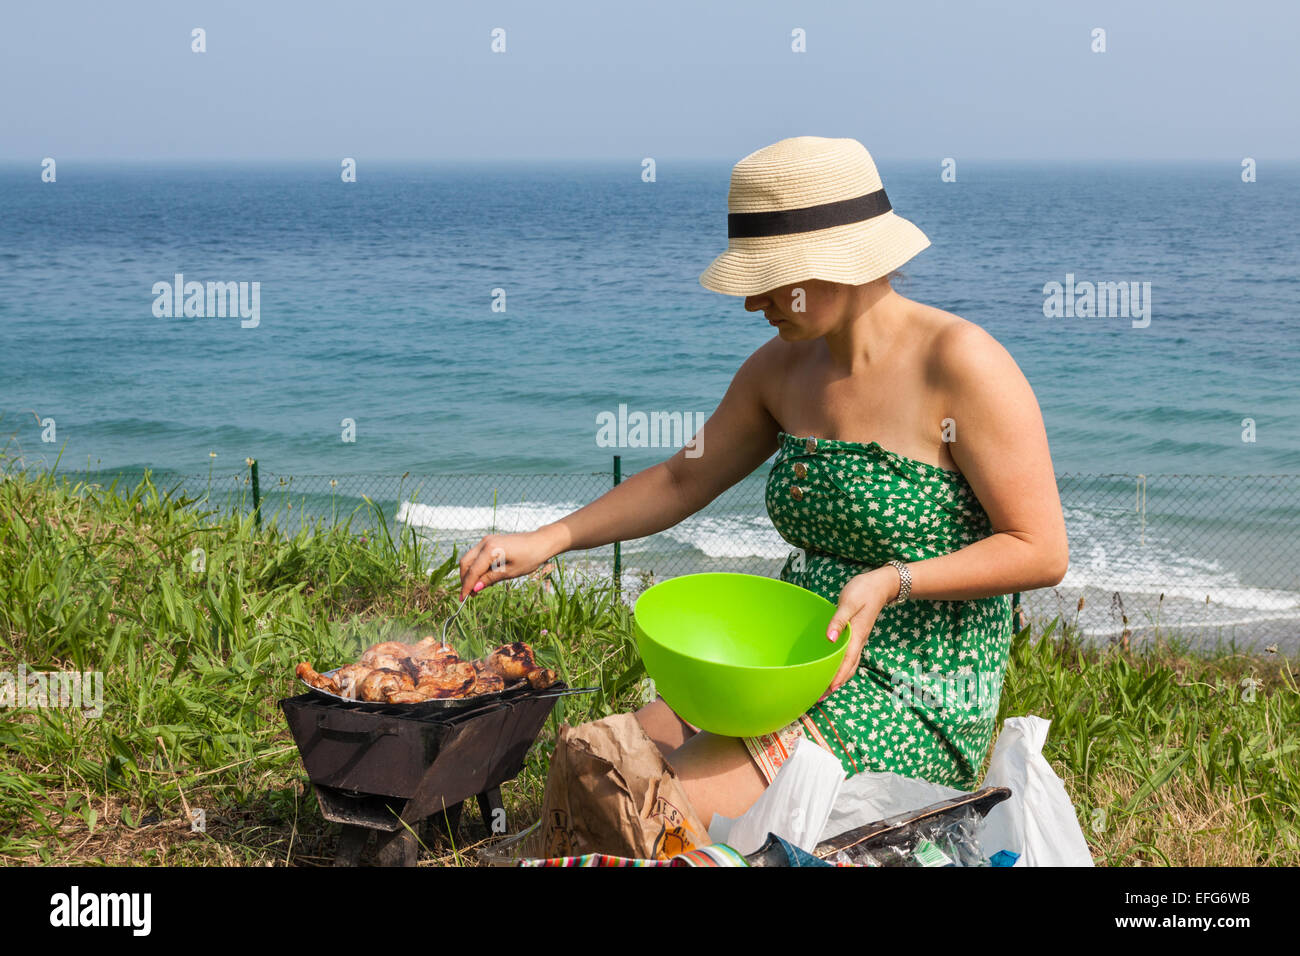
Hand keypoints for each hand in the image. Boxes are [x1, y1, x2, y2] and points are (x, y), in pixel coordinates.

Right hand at [458, 529, 558, 599]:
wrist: (540, 542)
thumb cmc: (529, 557)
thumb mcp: (510, 572)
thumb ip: (490, 579)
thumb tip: (475, 588)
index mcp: (490, 549)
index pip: (472, 571)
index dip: (467, 586)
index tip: (463, 599)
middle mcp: (485, 542)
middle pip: (465, 563)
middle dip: (465, 579)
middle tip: (469, 595)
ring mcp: (486, 540)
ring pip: (469, 558)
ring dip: (470, 573)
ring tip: (478, 587)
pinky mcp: (490, 541)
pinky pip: (477, 555)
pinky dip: (476, 566)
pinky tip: (484, 577)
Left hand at [818, 566, 900, 700]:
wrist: (880, 585)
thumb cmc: (862, 591)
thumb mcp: (848, 603)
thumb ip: (838, 621)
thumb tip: (829, 639)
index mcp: (856, 636)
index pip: (846, 662)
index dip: (837, 677)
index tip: (827, 691)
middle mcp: (859, 641)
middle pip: (848, 668)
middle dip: (836, 683)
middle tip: (820, 696)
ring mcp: (859, 639)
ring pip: (850, 664)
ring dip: (839, 677)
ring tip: (825, 688)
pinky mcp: (857, 635)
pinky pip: (849, 657)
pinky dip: (842, 667)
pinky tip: (833, 668)